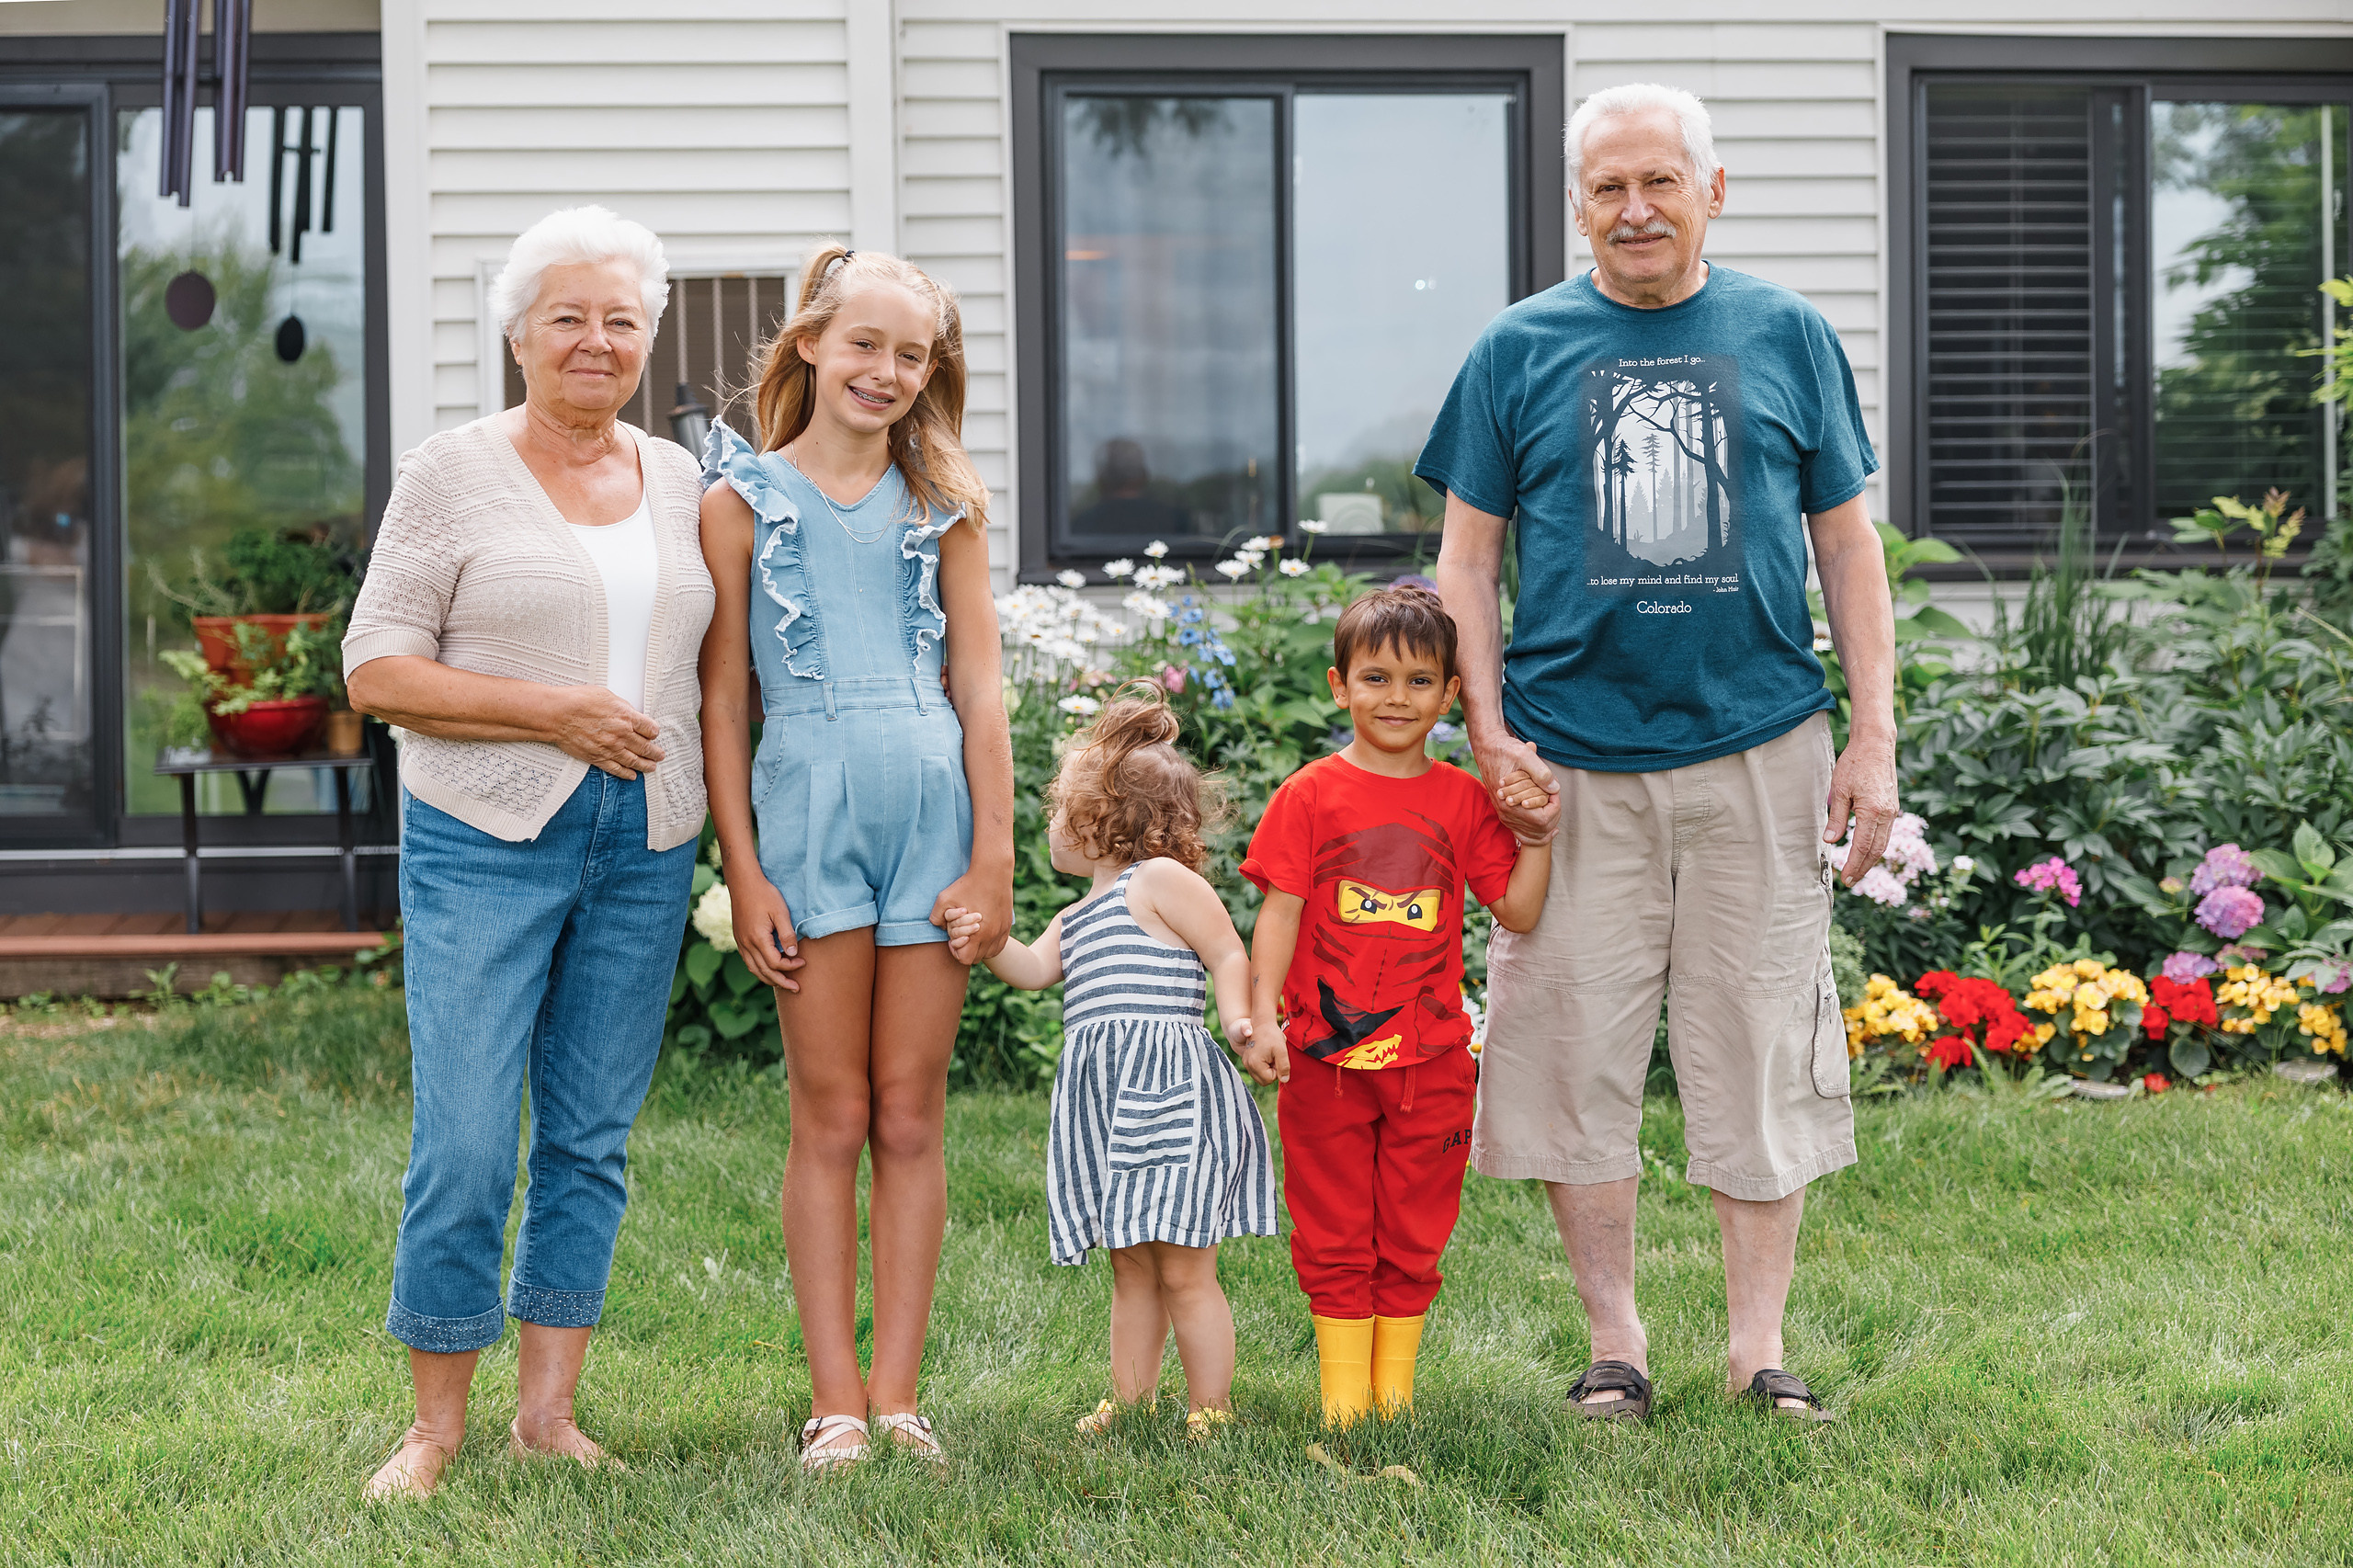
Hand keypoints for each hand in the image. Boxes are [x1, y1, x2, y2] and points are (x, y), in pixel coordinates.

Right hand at [548, 685, 663, 780]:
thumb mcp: (607, 696)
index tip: (654, 734)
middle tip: (660, 755)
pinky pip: (616, 769)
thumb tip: (630, 714)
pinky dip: (626, 773)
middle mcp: (621, 735)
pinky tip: (632, 775)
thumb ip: (622, 707)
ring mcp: (610, 748)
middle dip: (655, 752)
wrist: (558, 714)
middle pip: (646, 747)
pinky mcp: (598, 758)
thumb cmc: (578, 701)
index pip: (650, 729)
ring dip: (645, 765)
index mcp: (626, 717)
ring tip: (652, 767)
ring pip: (634, 761)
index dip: (654, 732)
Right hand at [729, 871, 805, 991]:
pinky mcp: (739, 939)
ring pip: (754, 969)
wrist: (744, 883)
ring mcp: (740, 942)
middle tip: (796, 988)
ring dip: (769, 979)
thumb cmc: (765, 895)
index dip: (790, 966)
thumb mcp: (780, 912)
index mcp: (757, 938)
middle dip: (781, 981)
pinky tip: (768, 970)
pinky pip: (748, 961)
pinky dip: (759, 969)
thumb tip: (793, 955)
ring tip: (783, 984)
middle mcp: (746, 944)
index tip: (803, 962)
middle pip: (764, 971)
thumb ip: (787, 935)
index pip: (775, 963)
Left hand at [932, 866, 1011, 963]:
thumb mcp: (944, 899)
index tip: (952, 939)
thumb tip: (940, 928)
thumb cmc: (967, 885)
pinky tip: (983, 933)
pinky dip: (991, 943)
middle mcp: (992, 936)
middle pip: (977, 958)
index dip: (955, 951)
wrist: (992, 872)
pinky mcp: (1007, 925)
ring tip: (972, 935)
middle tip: (961, 936)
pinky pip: (1000, 945)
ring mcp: (1001, 931)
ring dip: (979, 949)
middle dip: (967, 950)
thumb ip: (936, 917)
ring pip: (990, 954)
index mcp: (977, 933)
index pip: (965, 959)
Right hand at [1240, 1017, 1288, 1084]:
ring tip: (1271, 1055)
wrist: (1262, 1023)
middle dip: (1272, 1071)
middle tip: (1275, 1057)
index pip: (1269, 1079)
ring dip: (1268, 1069)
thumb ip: (1284, 1067)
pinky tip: (1266, 1055)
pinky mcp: (1246, 1060)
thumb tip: (1285, 1080)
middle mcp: (1247, 1065)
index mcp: (1255, 1063)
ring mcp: (1246, 1063)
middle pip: (1264, 1081)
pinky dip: (1264, 1066)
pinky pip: (1257, 1071)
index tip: (1277, 1057)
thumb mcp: (1282, 1050)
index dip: (1277, 1070)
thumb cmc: (1272, 1035)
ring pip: (1260, 1077)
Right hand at [1474, 732, 1558, 841]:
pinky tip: (1551, 828)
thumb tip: (1555, 789)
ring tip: (1553, 806)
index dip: (1555, 806)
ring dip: (1549, 823)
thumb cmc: (1505, 751)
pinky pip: (1523, 834)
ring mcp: (1505, 816)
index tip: (1554, 789)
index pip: (1543, 819)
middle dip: (1554, 813)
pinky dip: (1538, 833)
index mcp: (1509, 803)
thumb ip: (1541, 773)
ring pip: (1534, 834)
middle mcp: (1506, 814)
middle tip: (1554, 795)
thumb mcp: (1524, 755)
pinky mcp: (1505, 814)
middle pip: (1541, 829)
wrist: (1487, 750)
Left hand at [1825, 727, 1899, 885]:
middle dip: (1863, 867)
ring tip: (1857, 871)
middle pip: (1876, 850)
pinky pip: (1885, 833)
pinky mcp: (1892, 806)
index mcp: (1873, 811)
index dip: (1854, 864)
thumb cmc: (1855, 764)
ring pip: (1883, 843)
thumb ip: (1837, 818)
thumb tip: (1830, 841)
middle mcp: (1887, 814)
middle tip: (1850, 881)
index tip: (1845, 877)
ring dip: (1870, 859)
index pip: (1863, 846)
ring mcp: (1892, 811)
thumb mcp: (1839, 791)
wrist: (1876, 745)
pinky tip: (1866, 851)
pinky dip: (1876, 846)